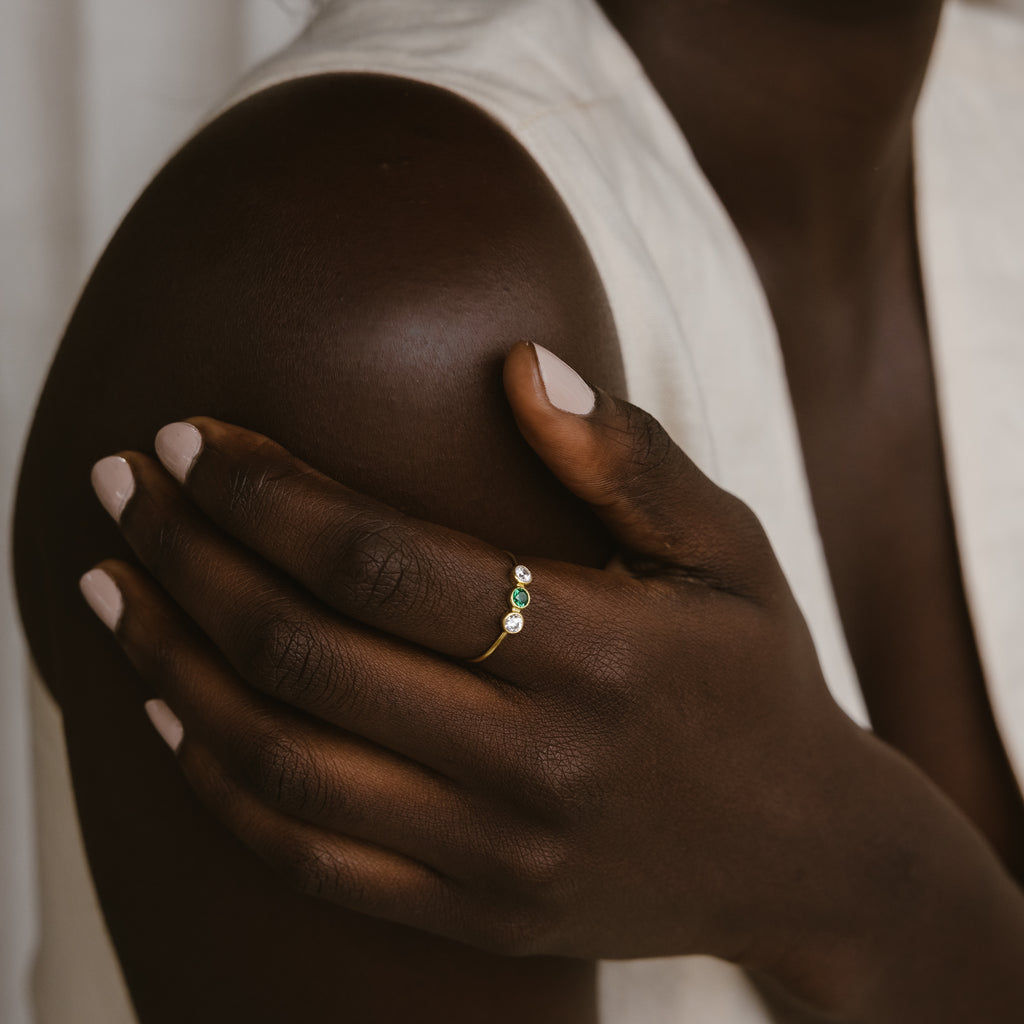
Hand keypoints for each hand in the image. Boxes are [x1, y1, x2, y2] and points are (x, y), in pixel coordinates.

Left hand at [81, 342, 862, 981]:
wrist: (798, 852)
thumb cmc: (756, 676)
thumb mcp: (730, 550)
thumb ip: (629, 458)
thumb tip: (522, 361)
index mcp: (597, 652)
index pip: (383, 560)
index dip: (268, 492)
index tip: (192, 437)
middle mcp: (534, 761)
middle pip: (306, 651)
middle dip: (191, 556)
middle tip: (122, 486)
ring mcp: (495, 853)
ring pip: (281, 757)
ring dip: (173, 663)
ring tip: (108, 589)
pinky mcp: (474, 910)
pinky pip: (309, 855)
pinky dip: (218, 783)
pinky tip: (168, 715)